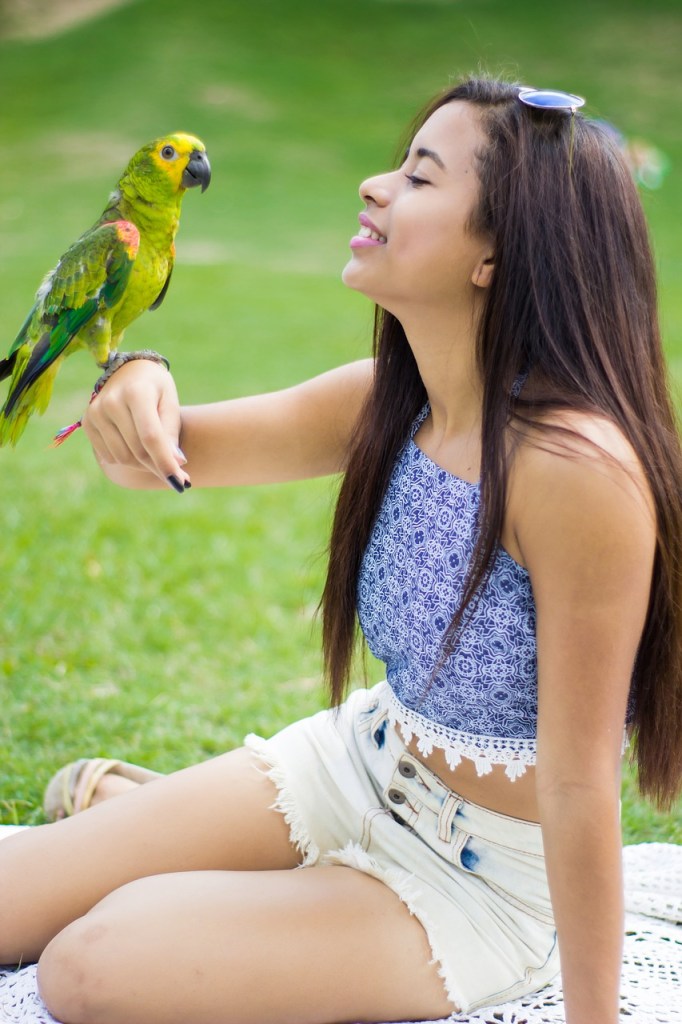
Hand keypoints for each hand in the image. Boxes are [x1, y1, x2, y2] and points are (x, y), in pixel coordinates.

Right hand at [82, 359, 189, 489]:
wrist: (129, 371)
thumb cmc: (156, 388)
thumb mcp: (170, 402)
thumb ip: (171, 431)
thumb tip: (176, 463)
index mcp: (136, 392)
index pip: (151, 437)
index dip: (165, 463)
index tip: (181, 484)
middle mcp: (111, 402)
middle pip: (138, 451)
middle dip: (159, 468)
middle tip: (179, 478)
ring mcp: (95, 412)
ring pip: (123, 458)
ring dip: (144, 465)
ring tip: (158, 458)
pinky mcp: (87, 422)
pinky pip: (110, 456)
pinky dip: (127, 460)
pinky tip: (138, 449)